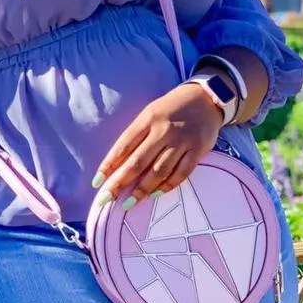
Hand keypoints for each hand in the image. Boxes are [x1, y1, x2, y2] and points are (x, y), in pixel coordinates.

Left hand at [92, 82, 223, 209]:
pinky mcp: (198, 149)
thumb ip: (137, 136)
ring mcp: (182, 140)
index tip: (97, 182)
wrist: (205, 98)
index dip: (109, 164)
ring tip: (129, 204)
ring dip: (142, 190)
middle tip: (107, 199)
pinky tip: (155, 195)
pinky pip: (181, 173)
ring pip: (159, 170)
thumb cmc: (171, 108)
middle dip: (120, 183)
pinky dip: (167, 186)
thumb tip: (117, 165)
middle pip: (139, 161)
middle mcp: (164, 129)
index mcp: (148, 118)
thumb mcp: (150, 113)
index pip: (124, 144)